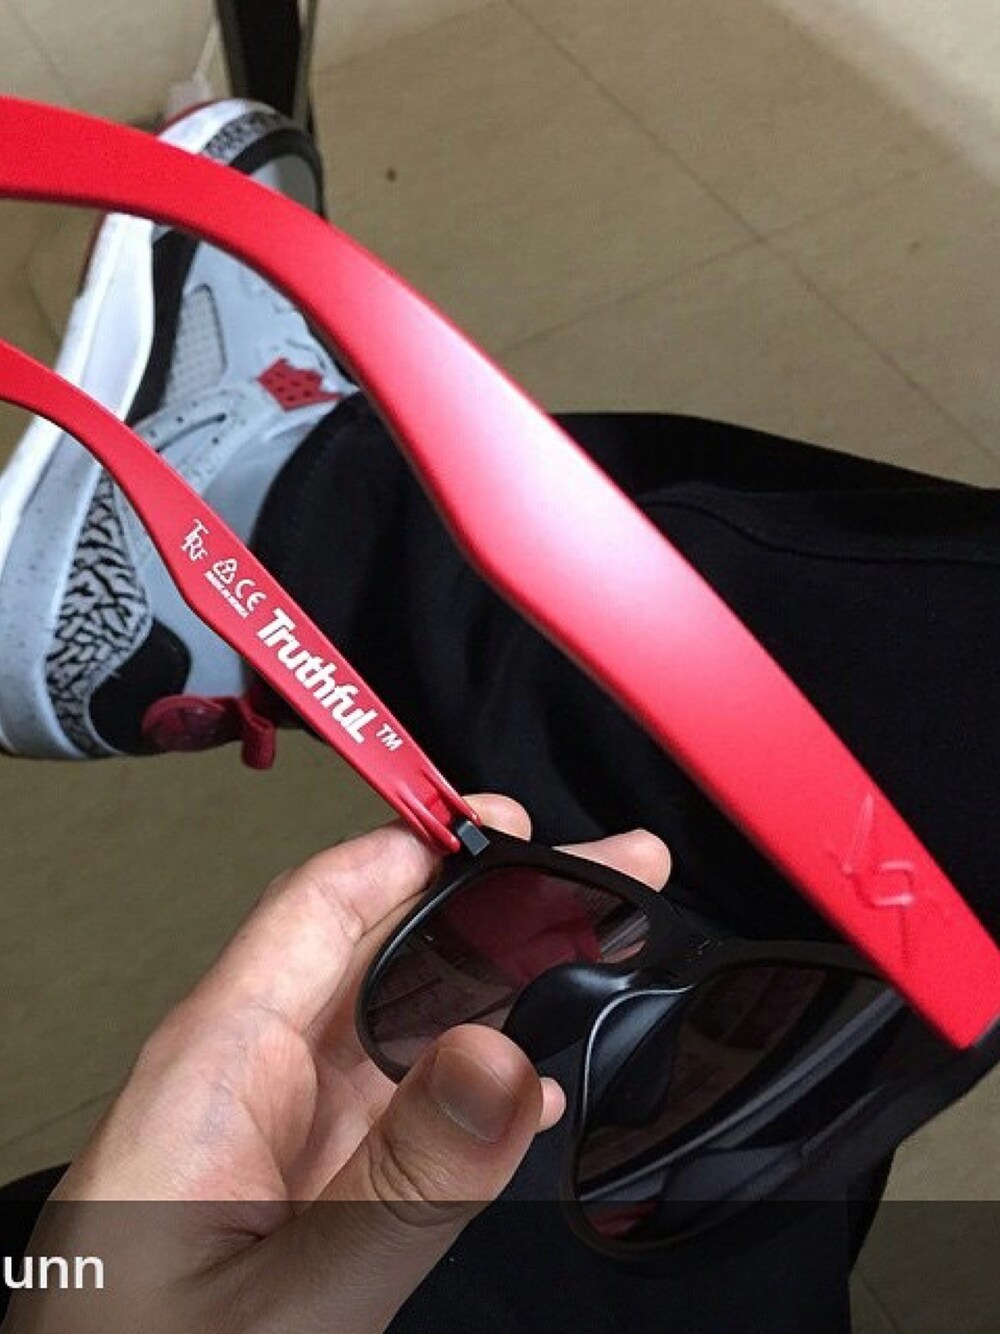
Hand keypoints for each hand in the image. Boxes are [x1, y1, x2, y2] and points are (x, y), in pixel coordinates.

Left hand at [3, 795, 669, 1333]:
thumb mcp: (280, 1302)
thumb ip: (396, 1188)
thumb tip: (501, 1061)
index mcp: (212, 1068)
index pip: (321, 906)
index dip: (419, 848)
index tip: (512, 827)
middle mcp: (247, 1081)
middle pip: (382, 949)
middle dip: (492, 905)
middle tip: (600, 876)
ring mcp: (283, 1136)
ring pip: (404, 1023)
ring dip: (500, 987)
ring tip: (595, 950)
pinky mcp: (309, 1188)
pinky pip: (403, 1105)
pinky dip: (478, 1084)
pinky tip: (535, 1083)